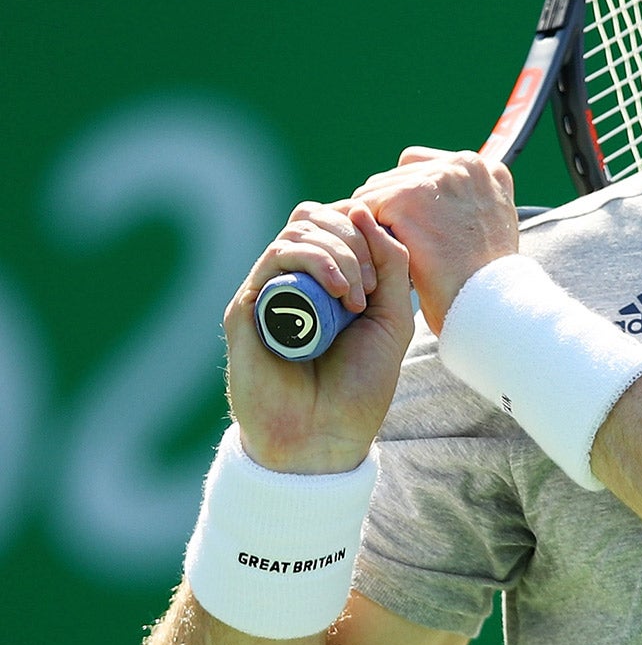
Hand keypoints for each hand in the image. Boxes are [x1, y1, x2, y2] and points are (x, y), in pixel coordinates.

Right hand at [225, 201, 413, 473]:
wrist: (326, 435)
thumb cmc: (360, 383)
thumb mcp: (393, 317)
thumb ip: (391, 264)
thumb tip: (361, 209)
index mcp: (330, 280)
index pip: (340, 222)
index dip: (366, 230)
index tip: (387, 275)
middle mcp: (296, 280)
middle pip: (316, 217)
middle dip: (354, 239)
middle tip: (372, 286)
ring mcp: (270, 291)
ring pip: (298, 231)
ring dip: (339, 253)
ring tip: (356, 297)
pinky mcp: (247, 307)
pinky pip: (275, 258)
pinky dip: (314, 261)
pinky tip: (339, 294)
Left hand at [353, 148, 519, 332]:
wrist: (485, 304)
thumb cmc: (483, 281)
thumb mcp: (490, 230)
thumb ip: (467, 205)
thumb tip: (435, 202)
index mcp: (486, 170)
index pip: (423, 167)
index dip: (410, 199)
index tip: (411, 230)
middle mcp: (463, 165)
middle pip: (396, 177)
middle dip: (389, 210)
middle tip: (390, 248)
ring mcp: (436, 179)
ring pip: (375, 191)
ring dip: (374, 223)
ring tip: (383, 256)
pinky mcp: (407, 198)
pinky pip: (363, 208)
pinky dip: (362, 234)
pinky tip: (371, 259)